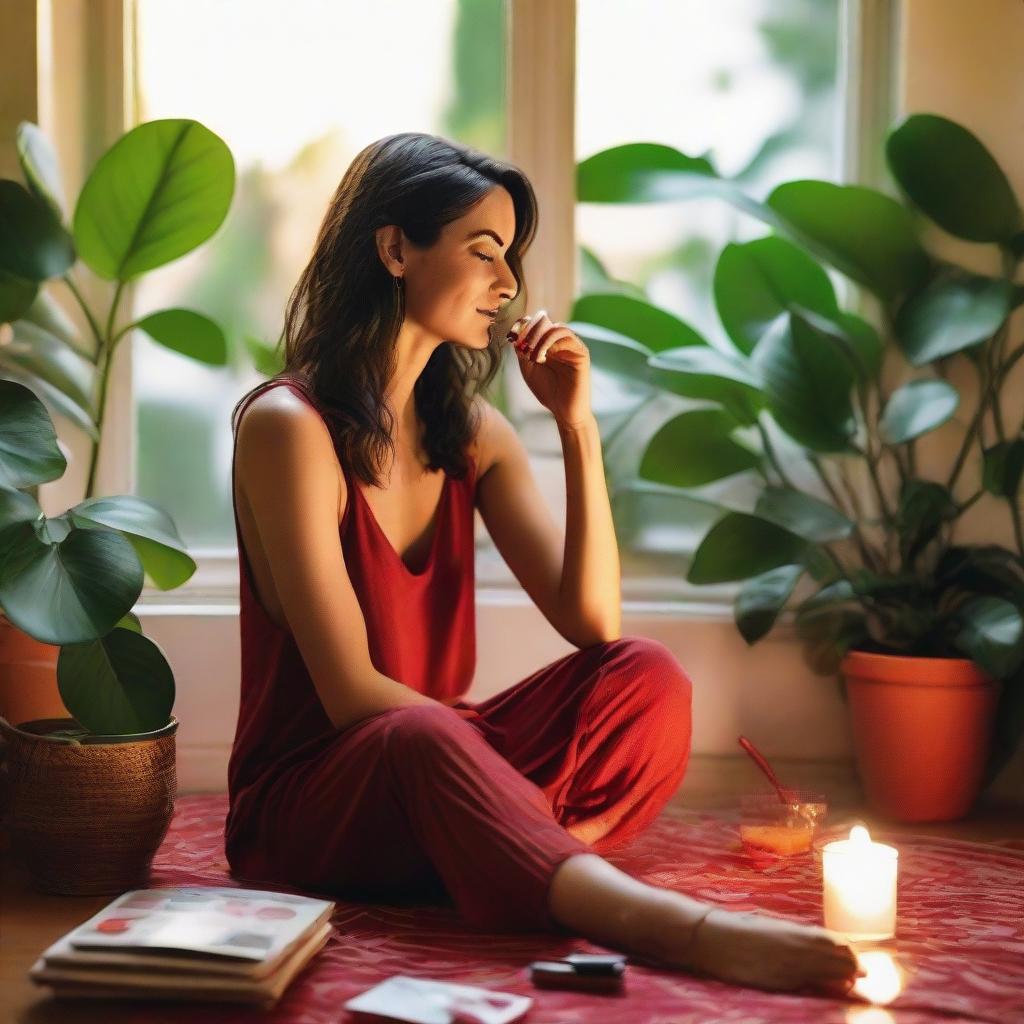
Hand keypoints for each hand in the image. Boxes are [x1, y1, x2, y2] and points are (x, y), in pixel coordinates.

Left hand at [506, 310, 592, 428]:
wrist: (564, 411)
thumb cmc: (547, 391)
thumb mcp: (528, 368)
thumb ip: (522, 350)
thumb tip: (516, 331)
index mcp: (548, 343)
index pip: (537, 322)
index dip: (524, 325)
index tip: (513, 337)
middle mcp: (561, 341)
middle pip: (546, 320)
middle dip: (530, 330)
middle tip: (521, 345)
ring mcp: (572, 345)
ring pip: (556, 327)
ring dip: (539, 337)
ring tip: (532, 356)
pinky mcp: (581, 352)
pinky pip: (566, 336)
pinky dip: (549, 342)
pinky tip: (541, 358)